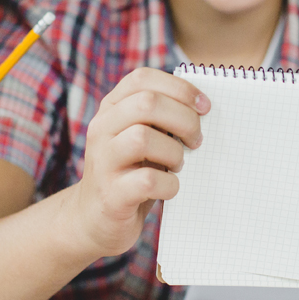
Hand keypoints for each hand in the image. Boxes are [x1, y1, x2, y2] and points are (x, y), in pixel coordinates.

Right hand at [65, 67, 208, 258]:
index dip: (179, 88)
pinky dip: (169, 184)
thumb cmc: (131, 172)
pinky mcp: (111, 194)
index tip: (204, 106)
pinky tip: (169, 188)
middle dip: (184, 119)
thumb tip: (202, 105)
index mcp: (112, 109)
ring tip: (177, 164)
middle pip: (146, 103)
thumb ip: (161, 118)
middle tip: (196, 140)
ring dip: (174, 152)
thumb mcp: (142, 137)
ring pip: (142, 138)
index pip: (142, 79)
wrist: (95, 220)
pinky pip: (146, 180)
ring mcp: (102, 161)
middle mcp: (101, 129)